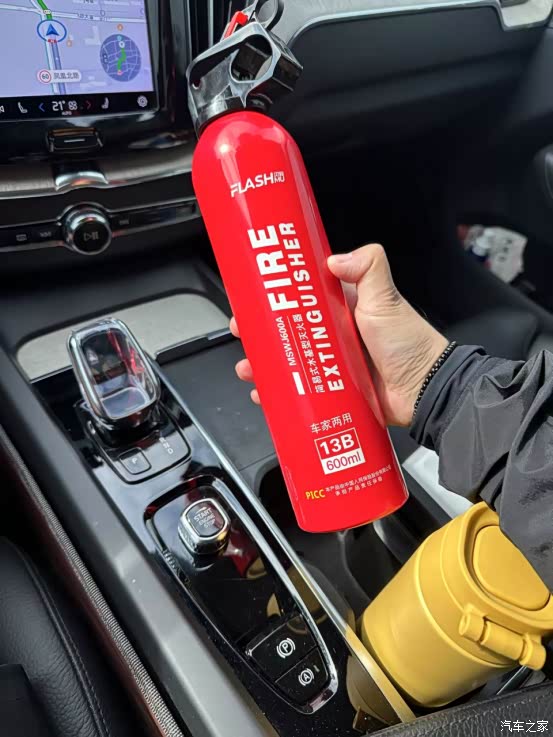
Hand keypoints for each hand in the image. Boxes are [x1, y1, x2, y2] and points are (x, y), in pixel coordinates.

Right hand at [231, 244, 447, 426]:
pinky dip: (278, 393)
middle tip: (243, 332)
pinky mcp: (330, 391)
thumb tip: (334, 258)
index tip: (252, 295)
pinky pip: (298, 391)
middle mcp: (332, 335)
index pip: (301, 297)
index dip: (275, 296)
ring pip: (286, 362)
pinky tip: (264, 394)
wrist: (425, 391)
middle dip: (260, 332)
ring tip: (248, 367)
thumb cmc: (408, 343)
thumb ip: (369, 267)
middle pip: (286, 330)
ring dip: (263, 364)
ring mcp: (330, 364)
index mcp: (341, 308)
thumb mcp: (386, 298)